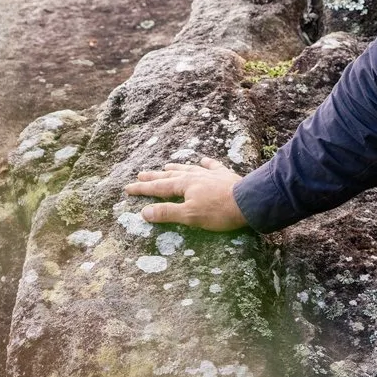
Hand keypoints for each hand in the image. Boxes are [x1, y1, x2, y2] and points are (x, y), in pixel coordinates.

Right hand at [123, 157, 247, 231]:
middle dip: (153, 177)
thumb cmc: (218, 211)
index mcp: (184, 186)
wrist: (249, 201)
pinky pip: (212, 166)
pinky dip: (205, 163)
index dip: (142, 189)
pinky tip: (203, 160)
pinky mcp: (225, 175)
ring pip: (188, 168)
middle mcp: (194, 176)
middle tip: (139, 175)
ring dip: (175, 168)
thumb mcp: (190, 216)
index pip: (158, 188)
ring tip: (166, 166)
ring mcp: (210, 174)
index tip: (127, 188)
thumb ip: (167, 213)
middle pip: (169, 176)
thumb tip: (144, 211)